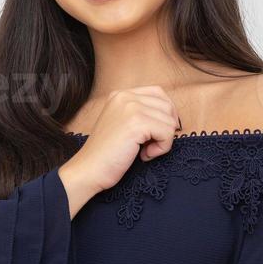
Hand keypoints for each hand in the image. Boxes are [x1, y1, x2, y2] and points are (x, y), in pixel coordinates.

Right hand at [58, 86, 181, 205]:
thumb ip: (141, 114)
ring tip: (144, 151)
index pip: (159, 93)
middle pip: (167, 106)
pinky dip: (162, 148)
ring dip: (163, 141)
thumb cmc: (107, 154)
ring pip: (170, 121)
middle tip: (149, 145)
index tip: (157, 134)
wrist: (89, 170)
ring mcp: (130, 108)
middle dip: (165, 129)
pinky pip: (167, 133)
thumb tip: (173, 118)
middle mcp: (125, 96)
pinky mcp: (137, 123)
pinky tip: (144, 155)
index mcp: (121, 94)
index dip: (166, 114)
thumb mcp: (122, 124)